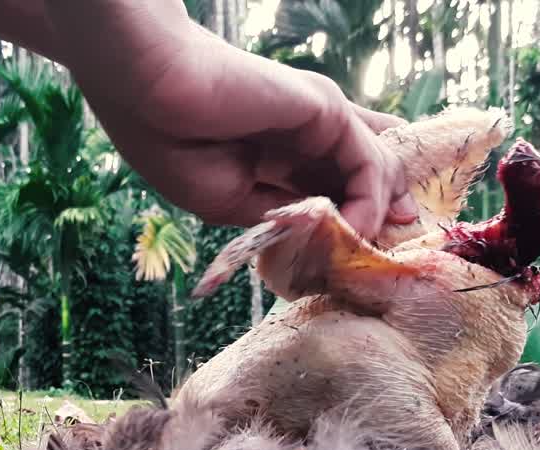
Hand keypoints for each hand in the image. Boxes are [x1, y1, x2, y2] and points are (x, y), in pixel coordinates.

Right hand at [45, 2, 417, 237]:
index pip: (330, 187)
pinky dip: (369, 204)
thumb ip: (283, 214)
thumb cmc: (171, 146)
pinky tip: (353, 231)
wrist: (150, 96)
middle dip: (383, 220)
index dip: (349, 223)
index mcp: (276, 153)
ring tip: (369, 255)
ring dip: (381, 218)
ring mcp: (320, 120)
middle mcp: (305, 134)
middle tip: (390, 262)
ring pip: (377, 172)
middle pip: (363, 178)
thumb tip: (327, 233)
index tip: (355, 263)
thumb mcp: (232, 201)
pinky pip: (369, 166)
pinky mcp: (330, 112)